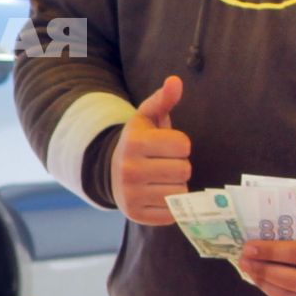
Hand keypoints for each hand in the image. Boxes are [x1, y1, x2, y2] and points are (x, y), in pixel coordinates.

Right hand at [111, 75, 190, 225]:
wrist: (111, 172)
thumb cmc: (139, 142)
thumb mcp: (147, 118)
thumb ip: (163, 99)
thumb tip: (175, 81)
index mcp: (134, 142)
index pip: (183, 145)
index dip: (180, 145)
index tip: (168, 146)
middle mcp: (129, 169)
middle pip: (184, 170)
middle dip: (180, 166)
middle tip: (165, 164)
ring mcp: (131, 194)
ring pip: (180, 192)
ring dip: (177, 186)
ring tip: (162, 180)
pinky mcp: (136, 215)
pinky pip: (172, 213)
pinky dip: (170, 206)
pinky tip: (157, 195)